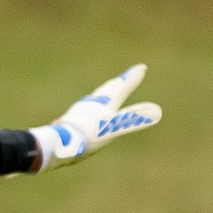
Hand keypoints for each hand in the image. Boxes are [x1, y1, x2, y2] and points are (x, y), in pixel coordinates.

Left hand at [29, 63, 160, 170]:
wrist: (56, 145)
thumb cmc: (86, 136)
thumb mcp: (113, 127)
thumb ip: (133, 118)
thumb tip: (157, 111)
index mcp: (105, 106)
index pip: (122, 89)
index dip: (132, 79)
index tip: (141, 67)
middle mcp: (91, 105)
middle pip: (107, 91)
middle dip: (117, 84)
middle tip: (123, 78)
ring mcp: (79, 113)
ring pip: (94, 100)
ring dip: (102, 95)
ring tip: (105, 94)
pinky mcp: (69, 124)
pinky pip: (83, 113)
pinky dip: (89, 110)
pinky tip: (83, 117)